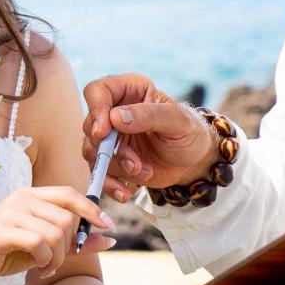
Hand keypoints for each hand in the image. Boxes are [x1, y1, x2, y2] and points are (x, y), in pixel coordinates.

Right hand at [0, 186, 114, 284]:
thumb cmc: (1, 253)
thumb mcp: (42, 247)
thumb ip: (73, 241)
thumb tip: (109, 239)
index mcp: (29, 196)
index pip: (68, 193)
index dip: (90, 209)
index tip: (107, 225)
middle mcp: (20, 198)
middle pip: (66, 218)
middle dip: (70, 246)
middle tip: (57, 261)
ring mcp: (9, 213)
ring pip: (55, 233)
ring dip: (57, 257)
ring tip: (46, 267)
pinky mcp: (1, 231)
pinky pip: (39, 243)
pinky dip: (45, 260)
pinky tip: (37, 269)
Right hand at [82, 73, 218, 201]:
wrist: (194, 162)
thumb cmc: (190, 134)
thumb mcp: (179, 121)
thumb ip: (149, 115)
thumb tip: (114, 118)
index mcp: (128, 91)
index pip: (97, 91)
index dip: (96, 109)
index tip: (103, 131)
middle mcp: (113, 111)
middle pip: (91, 124)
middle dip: (109, 147)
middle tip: (133, 161)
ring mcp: (110, 137)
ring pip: (92, 150)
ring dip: (114, 166)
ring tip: (142, 172)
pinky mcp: (111, 159)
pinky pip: (99, 172)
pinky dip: (109, 184)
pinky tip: (124, 192)